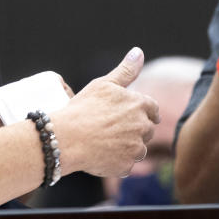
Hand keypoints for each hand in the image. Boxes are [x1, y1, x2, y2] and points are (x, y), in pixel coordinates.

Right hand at [52, 47, 159, 177]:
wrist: (66, 138)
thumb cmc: (83, 108)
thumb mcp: (104, 84)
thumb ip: (126, 70)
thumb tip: (139, 51)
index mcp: (140, 104)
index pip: (152, 109)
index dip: (144, 111)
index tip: (134, 114)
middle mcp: (142, 127)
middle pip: (147, 130)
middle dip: (134, 129)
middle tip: (112, 129)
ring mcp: (135, 148)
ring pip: (138, 149)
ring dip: (128, 147)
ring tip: (106, 142)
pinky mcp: (126, 166)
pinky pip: (126, 165)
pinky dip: (117, 161)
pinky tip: (102, 155)